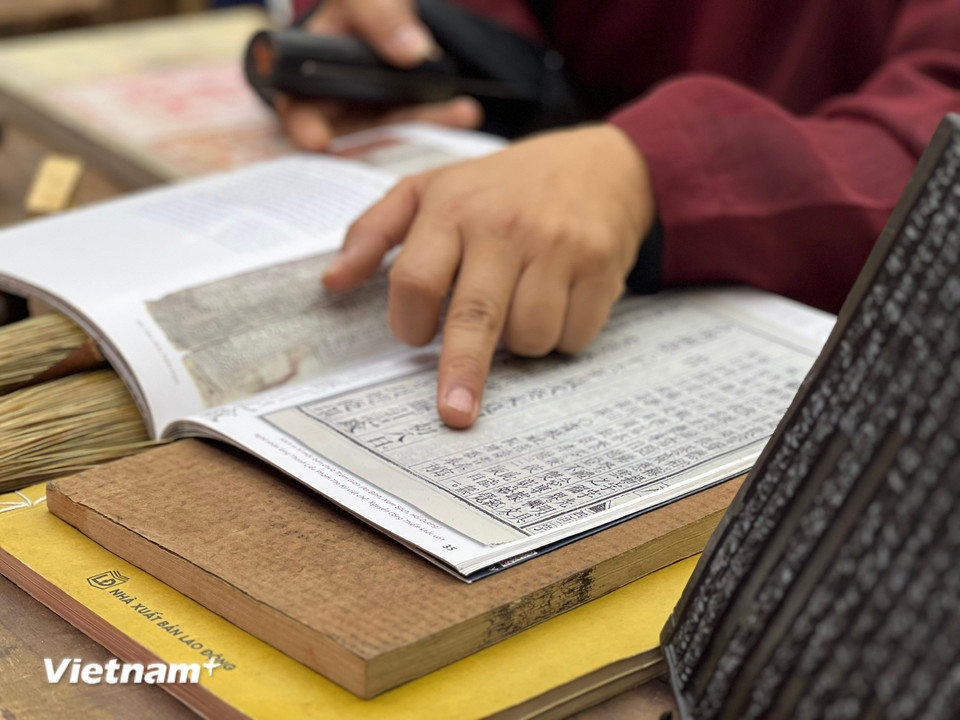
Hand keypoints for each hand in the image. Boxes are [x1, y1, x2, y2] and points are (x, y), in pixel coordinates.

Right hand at [276, 0, 482, 149]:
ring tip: (461, 114)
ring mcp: (368, 118)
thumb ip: (378, 16)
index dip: (305, 130)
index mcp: (306, 79)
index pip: (298, 112)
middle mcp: (335, 108)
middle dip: (382, 141)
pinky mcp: (399, 119)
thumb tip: (410, 52)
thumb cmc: (361, 6)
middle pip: (352, 138)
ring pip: (393, 134)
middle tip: (409, 142)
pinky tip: (465, 112)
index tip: (319, 141)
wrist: (386, 12)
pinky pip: (418, 127)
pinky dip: (441, 121)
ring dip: (426, 127)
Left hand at [323, 124, 655, 427]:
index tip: (415, 336)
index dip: (409, 321)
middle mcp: (505, 226)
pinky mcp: (600, 265)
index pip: (415, 279)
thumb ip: (374, 231)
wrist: (600, 165)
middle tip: (454, 415)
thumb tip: (332, 283)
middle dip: (462, 372)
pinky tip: (559, 303)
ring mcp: (557, 245)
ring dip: (519, 343)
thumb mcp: (432, 188)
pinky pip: (572, 335)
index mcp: (453, 208)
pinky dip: (561, 336)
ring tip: (521, 306)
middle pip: (474, 317)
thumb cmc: (502, 186)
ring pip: (529, 336)